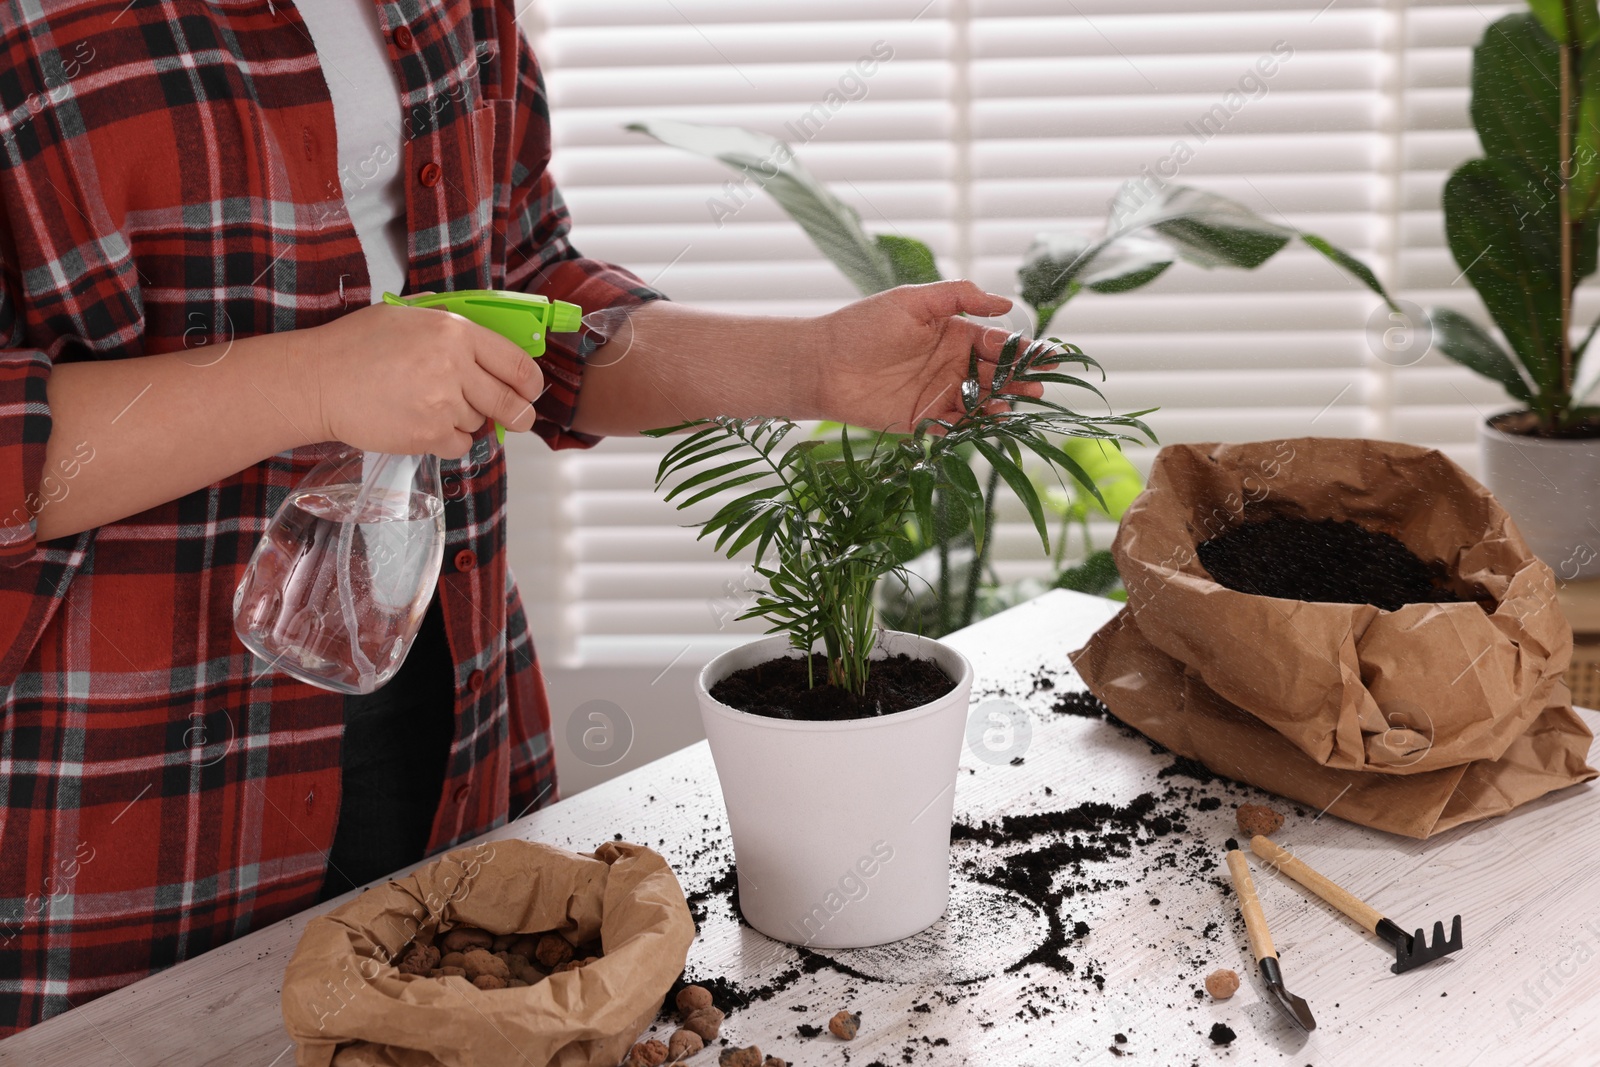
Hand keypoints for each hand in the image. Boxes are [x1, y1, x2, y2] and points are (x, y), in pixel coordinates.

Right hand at [296, 302, 544, 457]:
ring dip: (465, 420)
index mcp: (454, 332)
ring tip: (429, 405)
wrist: (318, 380)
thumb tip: (493, 347)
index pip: (518, 363)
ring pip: (480, 423)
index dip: (531, 384)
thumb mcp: (408, 318)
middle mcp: (454, 366)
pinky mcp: (427, 434)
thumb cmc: (357, 347)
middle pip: (511, 402)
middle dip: (517, 414)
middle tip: (512, 418)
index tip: (529, 391)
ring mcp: (441, 402)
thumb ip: (453, 331)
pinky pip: (460, 445)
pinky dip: (449, 441)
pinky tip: (423, 424)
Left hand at [813, 281, 1041, 433]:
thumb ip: (958, 296)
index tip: (1047, 356)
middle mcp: (951, 365)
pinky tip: (989, 421)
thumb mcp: (913, 301)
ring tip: (1015, 402)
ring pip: (982, 401)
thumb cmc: (863, 326)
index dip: (1023, 349)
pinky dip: (975, 426)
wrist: (822, 364)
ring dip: (1002, 403)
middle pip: (996, 374)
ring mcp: (939, 394)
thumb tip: (1005, 303)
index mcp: (954, 334)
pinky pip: (957, 426)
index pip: (996, 341)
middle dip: (1020, 379)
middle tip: (1039, 386)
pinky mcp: (924, 421)